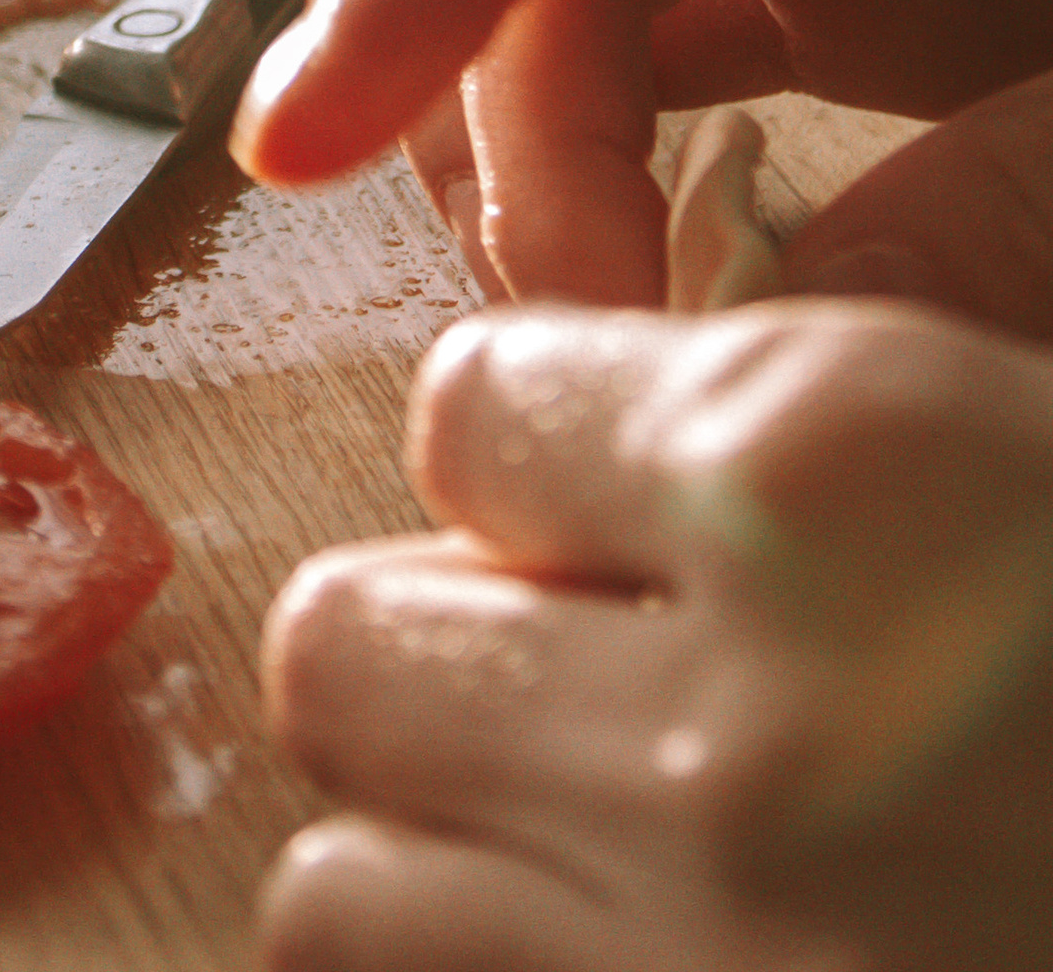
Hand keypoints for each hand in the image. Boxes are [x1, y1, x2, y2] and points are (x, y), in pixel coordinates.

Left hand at [258, 302, 1052, 971]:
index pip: (459, 405)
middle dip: (436, 658)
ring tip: (600, 868)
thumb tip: (580, 475)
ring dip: (438, 864)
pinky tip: (629, 957)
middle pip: (339, 641)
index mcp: (847, 468)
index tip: (615, 518)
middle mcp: (739, 723)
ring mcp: (704, 969)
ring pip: (336, 889)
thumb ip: (788, 452)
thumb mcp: (1037, 449)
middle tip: (590, 704)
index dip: (528, 461)